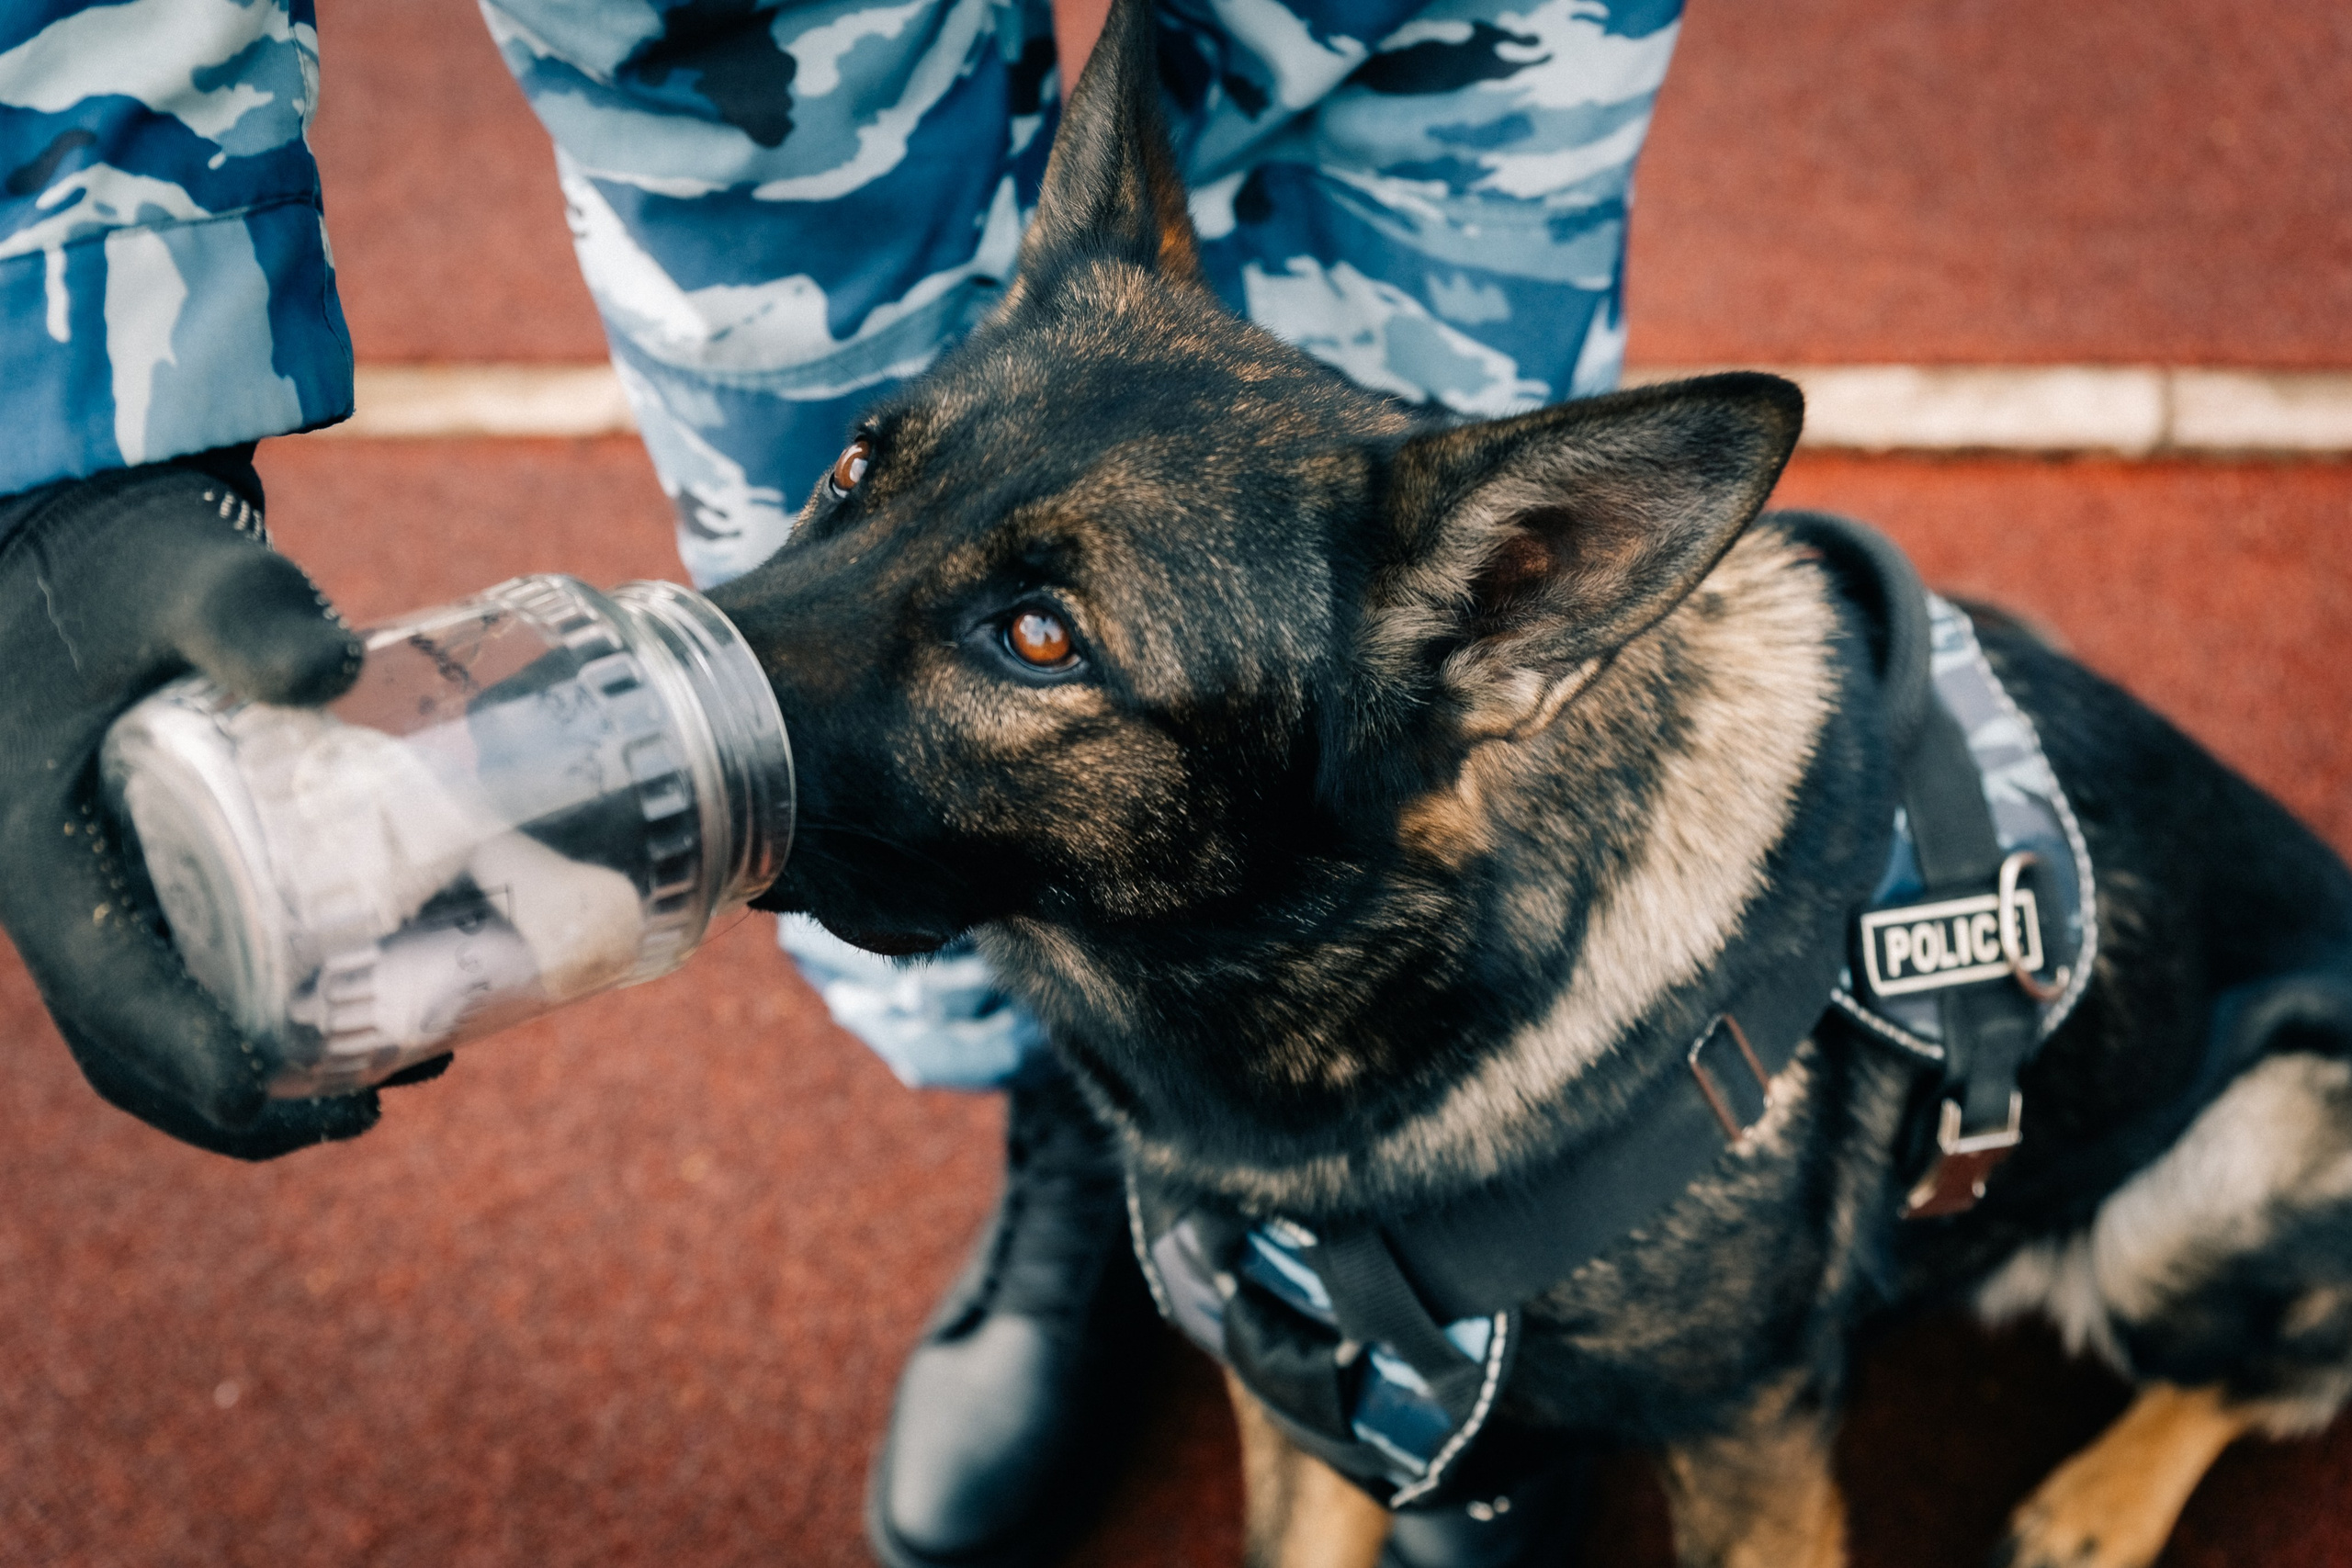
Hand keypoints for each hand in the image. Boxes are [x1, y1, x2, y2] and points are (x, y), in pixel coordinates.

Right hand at [0, 451, 420, 1157]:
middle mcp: (65, 896)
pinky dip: (277, 1024)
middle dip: (248, 1104)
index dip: (191, 1058)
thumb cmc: (124, 560)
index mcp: (42, 854)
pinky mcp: (159, 877)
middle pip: (138, 1049)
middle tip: (372, 1106)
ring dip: (272, 1083)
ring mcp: (109, 893)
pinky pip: (201, 983)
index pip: (109, 993)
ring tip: (405, 1073)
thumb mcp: (183, 575)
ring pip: (171, 1033)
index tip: (283, 1091)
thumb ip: (248, 611)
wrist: (88, 540)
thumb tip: (336, 667)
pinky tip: (382, 1016)